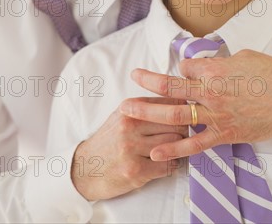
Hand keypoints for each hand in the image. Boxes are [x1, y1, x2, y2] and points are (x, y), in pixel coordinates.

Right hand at [71, 97, 186, 200]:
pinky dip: (171, 165)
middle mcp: (130, 125)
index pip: (170, 102)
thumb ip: (145, 107)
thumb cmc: (108, 141)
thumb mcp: (122, 115)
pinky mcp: (135, 171)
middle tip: (185, 135)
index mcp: (130, 108)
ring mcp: (132, 148)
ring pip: (174, 144)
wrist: (84, 169)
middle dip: (184, 130)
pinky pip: (167, 166)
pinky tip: (166, 163)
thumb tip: (177, 101)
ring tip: (175, 150)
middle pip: (176, 123)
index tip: (186, 115)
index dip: (182, 109)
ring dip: (179, 149)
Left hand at [120, 49, 271, 160]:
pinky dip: (174, 149)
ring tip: (127, 110)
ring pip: (175, 114)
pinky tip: (155, 151)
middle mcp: (211, 90)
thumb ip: (219, 61)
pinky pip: (194, 144)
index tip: (184, 71)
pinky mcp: (224, 134)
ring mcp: (216, 114)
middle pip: (171, 86)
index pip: (185, 66)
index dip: (182, 68)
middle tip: (132, 78)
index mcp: (215, 68)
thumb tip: (205, 64)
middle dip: (148, 83)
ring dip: (148, 111)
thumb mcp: (243, 56)